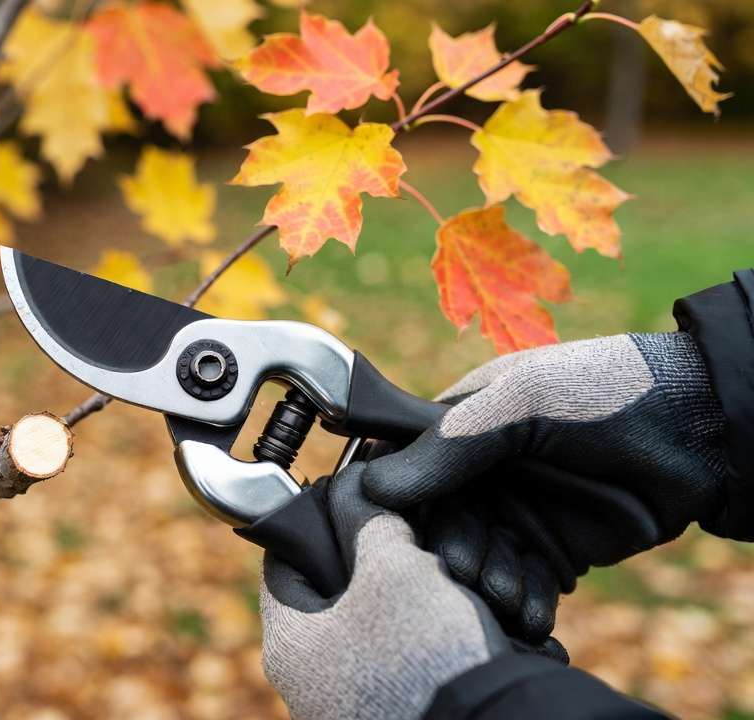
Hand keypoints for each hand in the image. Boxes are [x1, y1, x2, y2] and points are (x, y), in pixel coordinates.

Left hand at [259, 463, 510, 719]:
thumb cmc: (428, 654)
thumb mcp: (395, 568)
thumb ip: (366, 519)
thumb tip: (352, 485)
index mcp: (290, 643)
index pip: (284, 558)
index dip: (317, 519)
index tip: (349, 497)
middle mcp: (311, 680)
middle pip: (333, 591)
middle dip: (372, 557)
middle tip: (406, 535)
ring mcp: (352, 703)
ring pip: (375, 622)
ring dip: (409, 593)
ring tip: (446, 575)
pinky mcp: (397, 711)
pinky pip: (406, 656)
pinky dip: (429, 630)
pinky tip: (462, 612)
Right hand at [362, 333, 725, 629]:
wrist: (701, 428)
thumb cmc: (603, 390)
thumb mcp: (521, 402)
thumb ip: (449, 445)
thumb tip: (370, 487)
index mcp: (457, 428)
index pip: (406, 475)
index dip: (402, 510)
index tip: (405, 535)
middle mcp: (479, 475)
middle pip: (441, 528)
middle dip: (454, 554)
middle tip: (471, 572)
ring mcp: (517, 513)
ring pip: (480, 562)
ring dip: (489, 585)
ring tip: (510, 597)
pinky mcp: (555, 551)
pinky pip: (524, 586)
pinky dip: (525, 603)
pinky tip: (534, 614)